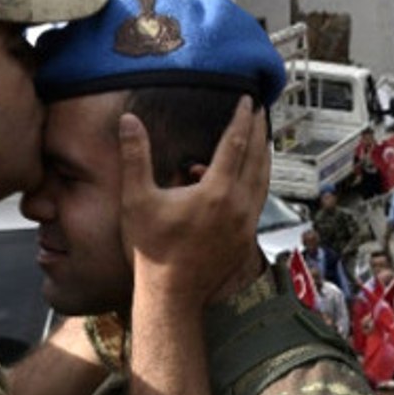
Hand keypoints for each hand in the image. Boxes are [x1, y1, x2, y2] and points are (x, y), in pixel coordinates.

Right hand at [117, 100, 268, 304]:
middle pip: (258, 158)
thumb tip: (129, 120)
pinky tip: (249, 179)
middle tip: (261, 111)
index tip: (249, 99)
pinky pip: (259, 201)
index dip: (243, 118)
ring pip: (264, 180)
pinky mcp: (247, 239)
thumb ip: (135, 156)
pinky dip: (259, 182)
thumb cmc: (152, 249)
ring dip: (264, 156)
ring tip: (262, 140)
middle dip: (260, 131)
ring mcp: (247, 224)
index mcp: (217, 191)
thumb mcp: (137, 199)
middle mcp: (240, 205)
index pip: (236, 143)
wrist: (171, 295)